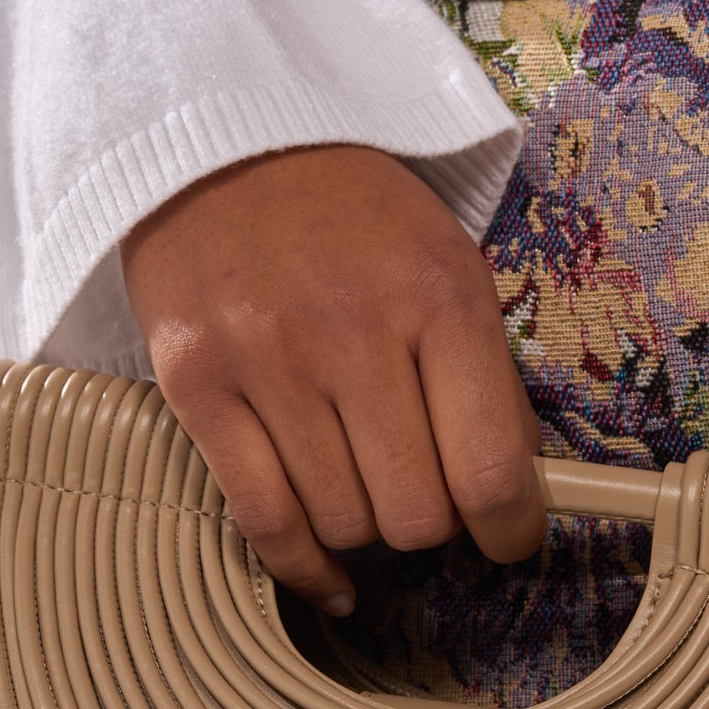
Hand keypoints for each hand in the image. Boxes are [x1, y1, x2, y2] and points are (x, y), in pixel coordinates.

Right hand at [121, 144, 543, 614]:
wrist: (223, 135)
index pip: (491, 469)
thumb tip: (512, 494)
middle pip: (416, 514)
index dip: (511, 530)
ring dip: (361, 524)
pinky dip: (302, 565)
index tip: (507, 537)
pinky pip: (262, 520)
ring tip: (358, 479)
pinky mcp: (195, 381)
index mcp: (437, 295)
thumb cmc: (350, 213)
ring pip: (343, 523)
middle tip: (418, 488)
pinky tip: (326, 573)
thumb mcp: (444, 262)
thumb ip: (481, 374)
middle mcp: (352, 328)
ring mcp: (266, 357)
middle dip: (428, 521)